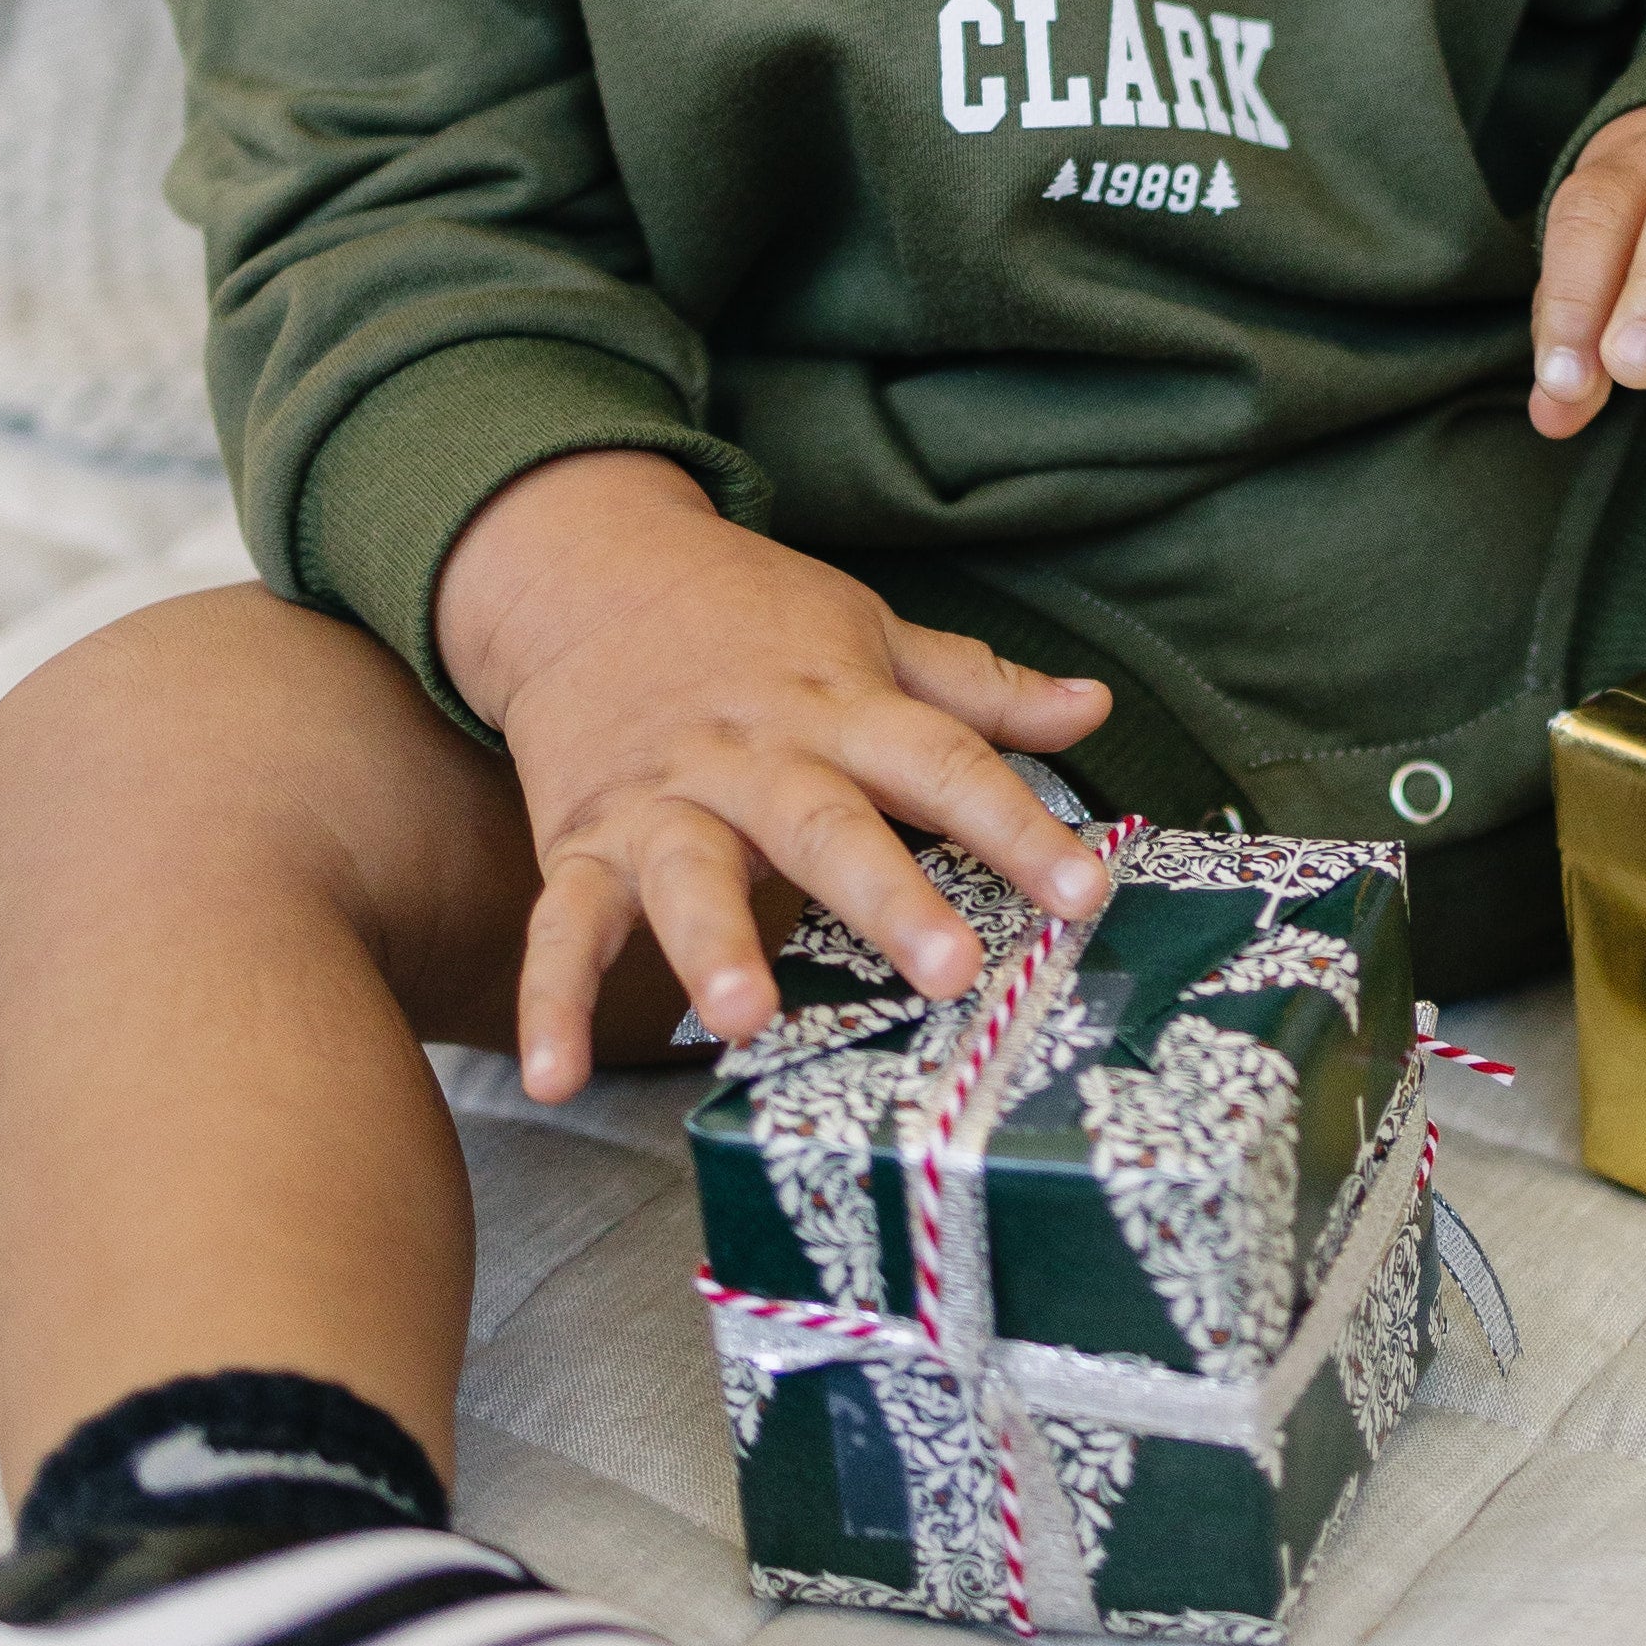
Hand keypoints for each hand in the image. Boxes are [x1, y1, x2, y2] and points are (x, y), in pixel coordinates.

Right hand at [436, 453, 1113, 1099]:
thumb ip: (976, 689)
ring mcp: (662, 803)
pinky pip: (562, 926)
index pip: (942, 763)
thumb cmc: (749, 620)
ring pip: (689, 876)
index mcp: (838, 708)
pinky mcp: (582, 844)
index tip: (1084, 893)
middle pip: (827, 827)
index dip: (1017, 827)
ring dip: (716, 946)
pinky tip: (552, 1078)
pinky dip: (549, 1002)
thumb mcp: (868, 634)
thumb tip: (1096, 707)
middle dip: (889, 899)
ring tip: (747, 1017)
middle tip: (952, 971)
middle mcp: (754, 758)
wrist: (583, 567)